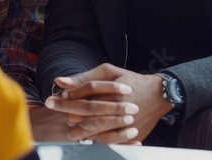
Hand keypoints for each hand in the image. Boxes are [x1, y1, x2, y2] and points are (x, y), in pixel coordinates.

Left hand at [48, 63, 171, 143]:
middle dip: (68, 114)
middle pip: (88, 113)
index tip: (53, 100)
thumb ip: (85, 78)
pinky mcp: (129, 133)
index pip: (84, 96)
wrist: (158, 95)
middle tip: (56, 116)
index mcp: (111, 91)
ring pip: (97, 130)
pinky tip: (87, 139)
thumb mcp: (109, 72)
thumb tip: (61, 81)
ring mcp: (124, 123)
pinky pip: (110, 140)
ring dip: (81, 131)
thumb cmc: (131, 81)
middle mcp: (117, 108)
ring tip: (70, 132)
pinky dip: (97, 140)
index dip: (67, 99)